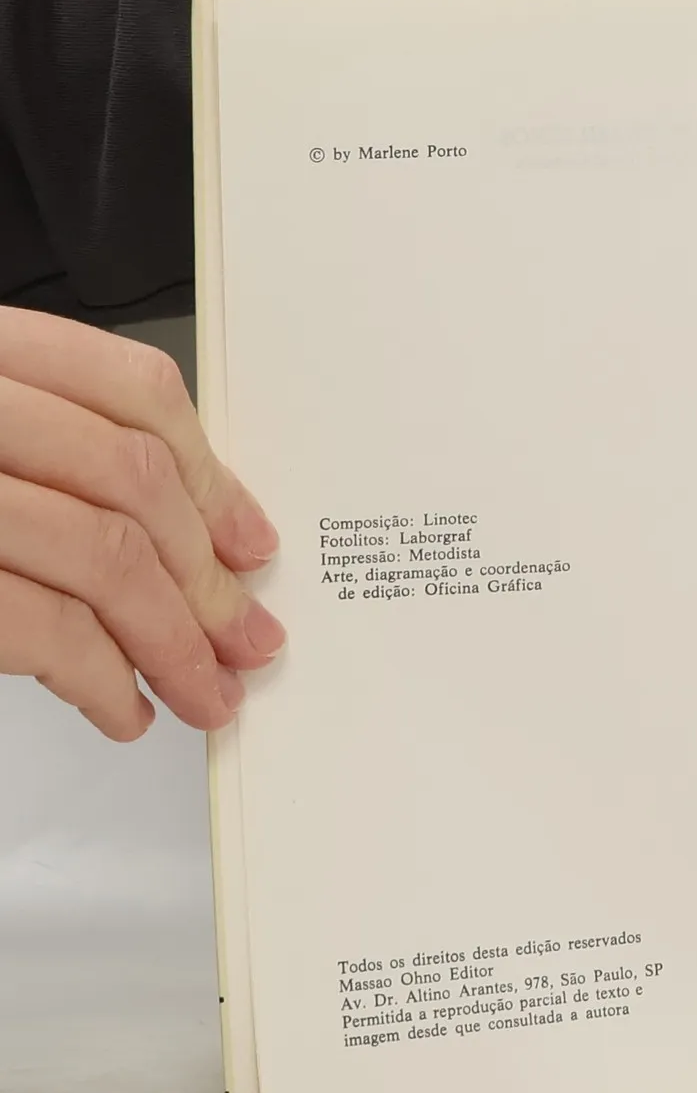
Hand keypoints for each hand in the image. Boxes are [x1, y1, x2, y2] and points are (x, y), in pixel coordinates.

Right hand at [0, 308, 282, 739]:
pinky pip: (46, 630)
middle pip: (132, 480)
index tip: (254, 543)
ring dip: (175, 642)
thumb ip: (61, 457)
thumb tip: (198, 535)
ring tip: (204, 691)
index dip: (212, 474)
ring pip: (104, 557)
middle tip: (249, 638)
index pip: (132, 387)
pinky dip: (101, 681)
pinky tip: (123, 705)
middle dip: (208, 576)